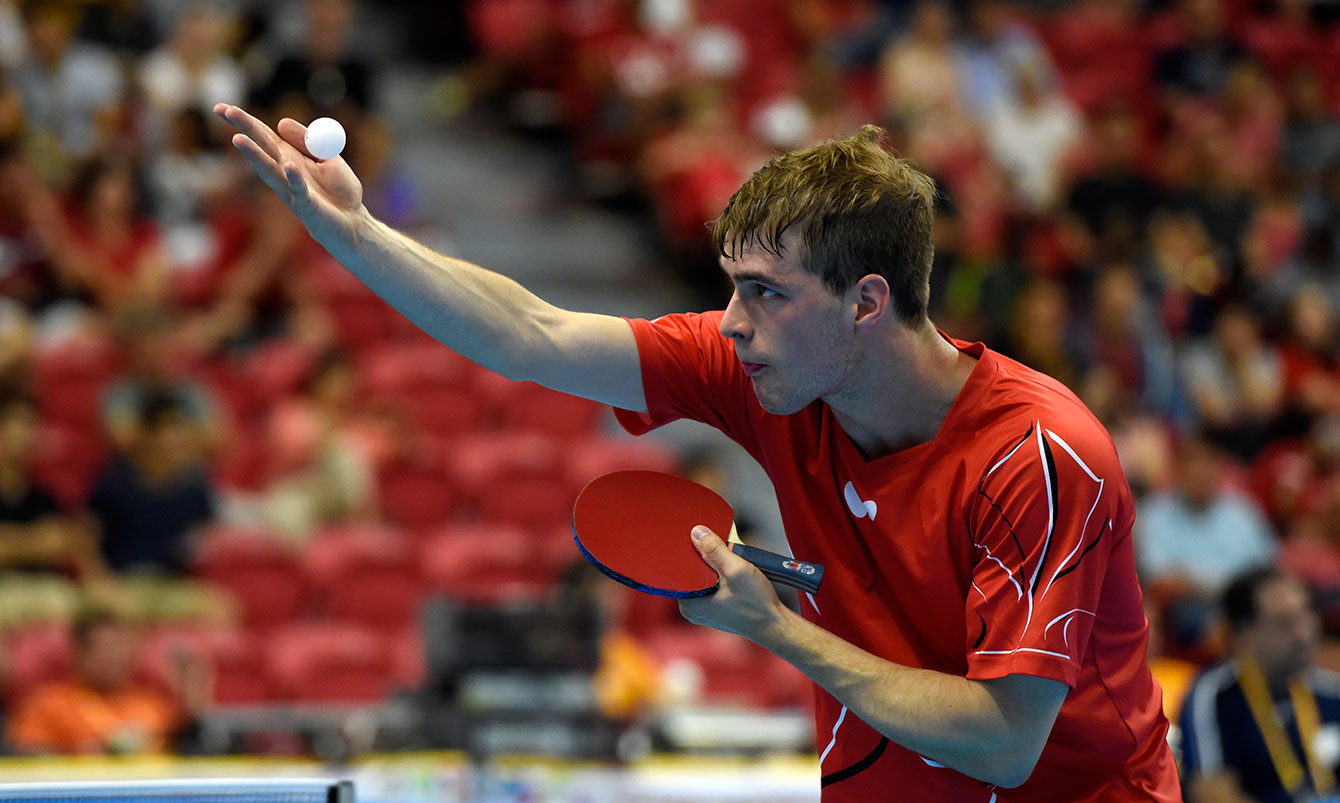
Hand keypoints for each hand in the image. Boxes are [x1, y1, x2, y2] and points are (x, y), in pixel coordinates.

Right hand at [213, 103, 363, 245]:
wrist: (353, 223)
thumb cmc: (339, 192)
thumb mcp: (327, 158)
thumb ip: (307, 140)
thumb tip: (280, 123)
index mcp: (290, 157)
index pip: (263, 135)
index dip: (244, 121)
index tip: (221, 107)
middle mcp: (285, 172)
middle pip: (262, 147)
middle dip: (243, 128)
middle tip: (221, 110)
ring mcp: (292, 190)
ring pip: (270, 170)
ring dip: (254, 155)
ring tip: (238, 139)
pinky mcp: (307, 205)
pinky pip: (299, 190)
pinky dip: (295, 178)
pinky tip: (289, 166)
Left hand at [678, 525, 788, 642]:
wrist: (775, 625)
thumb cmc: (757, 605)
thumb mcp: (736, 570)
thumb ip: (714, 550)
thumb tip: (697, 532)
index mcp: (689, 603)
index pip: (679, 569)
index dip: (689, 550)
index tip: (699, 537)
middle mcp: (692, 608)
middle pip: (691, 572)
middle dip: (704, 556)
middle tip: (718, 545)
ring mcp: (703, 609)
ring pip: (702, 576)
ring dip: (714, 564)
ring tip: (728, 559)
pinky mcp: (715, 607)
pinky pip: (711, 584)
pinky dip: (720, 574)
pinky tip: (731, 569)